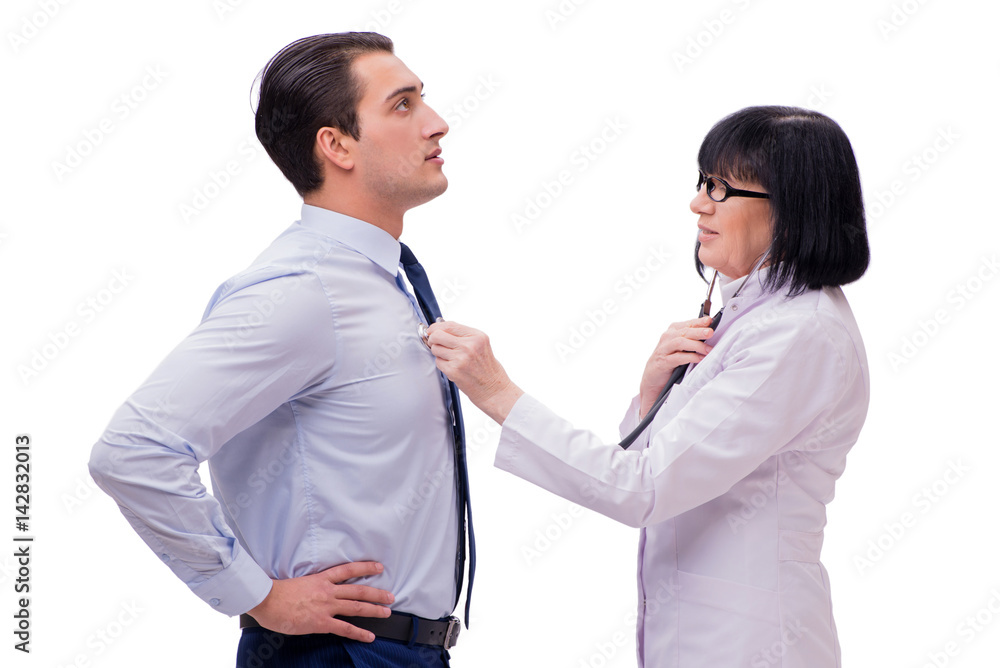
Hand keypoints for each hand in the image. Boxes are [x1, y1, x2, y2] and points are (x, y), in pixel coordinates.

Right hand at [246, 561, 393, 639]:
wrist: (267, 600)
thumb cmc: (277, 593)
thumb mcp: (299, 584)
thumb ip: (312, 588)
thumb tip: (317, 595)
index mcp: (321, 579)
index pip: (348, 570)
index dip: (366, 568)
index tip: (379, 567)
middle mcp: (327, 591)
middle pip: (358, 590)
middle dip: (377, 593)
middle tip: (390, 596)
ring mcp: (326, 606)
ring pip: (356, 607)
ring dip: (374, 610)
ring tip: (386, 613)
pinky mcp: (321, 622)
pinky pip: (344, 628)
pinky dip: (359, 633)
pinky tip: (369, 636)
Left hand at [427, 320, 523, 422]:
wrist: (494, 389)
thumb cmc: (487, 368)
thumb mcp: (481, 345)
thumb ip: (463, 335)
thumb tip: (440, 329)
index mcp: (477, 336)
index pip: (449, 325)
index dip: (436, 327)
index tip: (432, 330)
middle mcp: (469, 346)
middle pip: (438, 335)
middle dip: (433, 339)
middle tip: (436, 343)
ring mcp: (461, 359)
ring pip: (435, 349)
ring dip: (439, 353)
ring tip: (451, 358)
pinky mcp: (454, 371)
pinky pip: (438, 362)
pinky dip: (442, 364)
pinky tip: (453, 367)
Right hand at [638, 316, 715, 417]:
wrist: (652, 378)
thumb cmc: (669, 361)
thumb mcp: (680, 348)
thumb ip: (691, 340)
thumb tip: (710, 335)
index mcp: (672, 332)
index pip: (687, 324)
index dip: (698, 322)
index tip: (710, 321)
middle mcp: (667, 338)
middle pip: (684, 332)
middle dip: (699, 331)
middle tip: (710, 332)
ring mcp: (663, 350)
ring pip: (680, 342)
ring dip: (696, 345)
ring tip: (708, 349)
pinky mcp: (663, 362)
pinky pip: (678, 358)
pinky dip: (690, 357)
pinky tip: (700, 359)